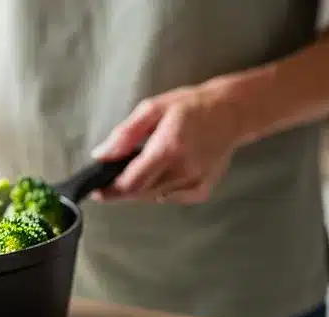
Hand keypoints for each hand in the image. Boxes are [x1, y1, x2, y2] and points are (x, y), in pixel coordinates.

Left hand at [89, 83, 243, 203]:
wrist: (231, 112)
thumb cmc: (192, 106)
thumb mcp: (152, 109)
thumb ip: (125, 134)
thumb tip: (101, 154)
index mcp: (168, 148)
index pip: (130, 183)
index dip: (109, 191)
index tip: (96, 190)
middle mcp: (183, 170)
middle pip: (140, 193)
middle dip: (123, 188)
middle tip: (116, 174)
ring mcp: (194, 182)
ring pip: (154, 196)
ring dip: (141, 187)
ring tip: (145, 165)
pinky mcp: (202, 189)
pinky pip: (172, 198)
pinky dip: (161, 189)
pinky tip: (166, 172)